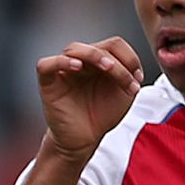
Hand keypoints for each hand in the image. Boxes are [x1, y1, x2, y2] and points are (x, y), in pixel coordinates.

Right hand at [38, 38, 143, 160]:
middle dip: (119, 62)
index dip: (130, 57)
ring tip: (108, 69)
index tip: (137, 78)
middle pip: (99, 46)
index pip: (114, 45)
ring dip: (96, 56)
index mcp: (99, 62)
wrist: (85, 140)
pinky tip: (77, 66)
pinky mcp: (48, 83)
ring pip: (75, 49)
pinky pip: (46, 64)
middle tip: (128, 82)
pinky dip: (61, 61)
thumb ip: (129, 74)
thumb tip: (132, 63)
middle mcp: (81, 63)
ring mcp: (64, 71)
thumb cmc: (101, 116)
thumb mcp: (124, 94)